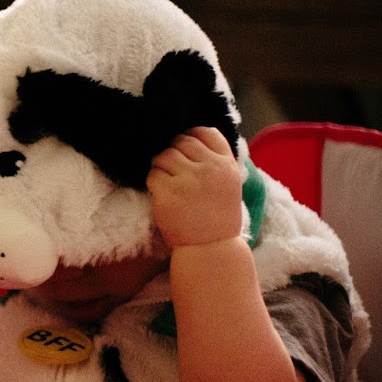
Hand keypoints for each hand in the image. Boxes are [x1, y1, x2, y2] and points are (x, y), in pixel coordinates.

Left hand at [147, 127, 244, 247]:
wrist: (210, 248)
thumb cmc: (218, 217)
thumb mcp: (229, 184)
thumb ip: (216, 161)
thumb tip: (192, 137)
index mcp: (226, 165)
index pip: (206, 132)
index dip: (191, 135)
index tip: (185, 148)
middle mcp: (209, 169)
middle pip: (181, 141)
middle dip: (173, 151)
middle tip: (173, 169)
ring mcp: (188, 180)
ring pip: (164, 155)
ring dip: (161, 166)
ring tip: (167, 181)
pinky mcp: (168, 192)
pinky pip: (152, 174)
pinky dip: (153, 182)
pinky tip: (162, 194)